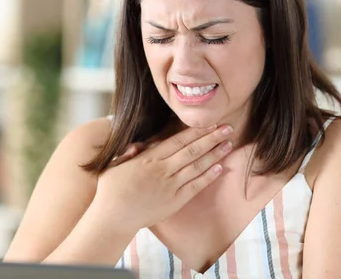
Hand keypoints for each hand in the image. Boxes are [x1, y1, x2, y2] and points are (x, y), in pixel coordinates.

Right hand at [93, 125, 232, 231]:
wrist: (113, 217)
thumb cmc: (111, 190)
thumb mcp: (114, 164)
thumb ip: (128, 152)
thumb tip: (138, 145)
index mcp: (149, 158)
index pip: (177, 140)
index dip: (195, 131)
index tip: (209, 123)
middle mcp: (163, 169)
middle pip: (192, 150)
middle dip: (211, 138)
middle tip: (228, 128)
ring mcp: (170, 185)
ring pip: (197, 166)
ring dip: (215, 154)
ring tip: (228, 144)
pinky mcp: (175, 201)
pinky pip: (195, 186)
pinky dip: (208, 176)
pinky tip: (220, 167)